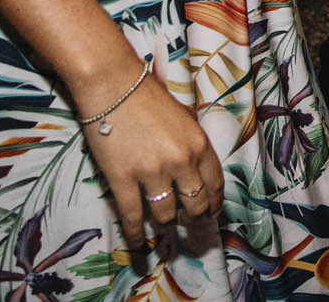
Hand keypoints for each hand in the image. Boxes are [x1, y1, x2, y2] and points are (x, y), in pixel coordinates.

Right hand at [74, 60, 225, 245]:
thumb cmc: (148, 96)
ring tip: (163, 227)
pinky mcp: (123, 180)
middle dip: (194, 218)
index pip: (215, 185)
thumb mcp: (185, 117)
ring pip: (166, 214)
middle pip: (195, 205)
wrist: (113, 85)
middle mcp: (181, 161)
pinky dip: (136, 234)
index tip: (211, 213)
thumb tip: (197, 172)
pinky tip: (138, 243)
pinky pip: (134, 216)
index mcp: (199, 144)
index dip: (214, 204)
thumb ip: (193, 144)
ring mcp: (152, 172)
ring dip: (166, 223)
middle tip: (188, 224)